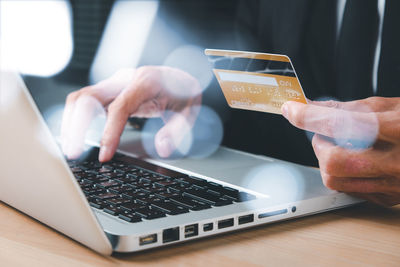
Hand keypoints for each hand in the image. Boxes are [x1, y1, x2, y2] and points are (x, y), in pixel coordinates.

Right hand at [61, 66, 201, 161]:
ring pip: (82, 97)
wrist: (180, 76)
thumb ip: (176, 130)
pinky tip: (75, 136)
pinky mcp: (110, 90)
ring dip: (71, 122)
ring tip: (70, 147)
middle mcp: (125, 79)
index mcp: (146, 82)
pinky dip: (76, 118)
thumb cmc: (183, 92)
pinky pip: (86, 101)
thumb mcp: (189, 111)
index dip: (109, 132)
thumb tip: (162, 148)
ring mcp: (115, 83)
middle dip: (76, 125)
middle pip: (90, 97)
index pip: (120, 107)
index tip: (104, 155)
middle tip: (73, 153)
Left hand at [282, 97, 399, 205]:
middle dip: (319, 144)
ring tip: (342, 145)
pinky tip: (356, 160)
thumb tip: (314, 107)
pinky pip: (351, 190)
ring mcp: (395, 185)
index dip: (309, 116)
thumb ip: (351, 108)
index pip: (341, 123)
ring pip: (336, 180)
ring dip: (327, 159)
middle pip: (333, 162)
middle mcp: (398, 163)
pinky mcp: (391, 198)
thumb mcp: (394, 106)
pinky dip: (343, 173)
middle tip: (325, 132)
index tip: (291, 110)